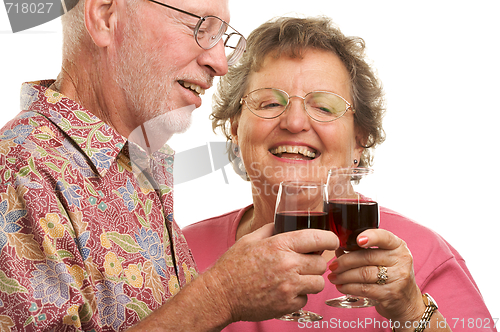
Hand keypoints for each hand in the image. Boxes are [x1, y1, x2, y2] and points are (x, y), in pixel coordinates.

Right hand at [206, 223, 338, 322]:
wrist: (221, 294)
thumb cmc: (233, 266)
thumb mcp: (250, 239)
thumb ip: (271, 229)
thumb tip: (285, 223)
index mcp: (280, 245)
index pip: (318, 238)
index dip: (330, 239)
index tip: (332, 241)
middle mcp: (288, 265)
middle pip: (321, 263)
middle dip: (315, 262)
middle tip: (304, 263)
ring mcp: (289, 287)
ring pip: (318, 282)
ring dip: (311, 280)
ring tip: (296, 278)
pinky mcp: (287, 304)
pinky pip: (306, 298)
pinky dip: (299, 295)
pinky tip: (285, 290)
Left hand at [328, 229, 424, 322]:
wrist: (407, 301)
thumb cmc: (390, 274)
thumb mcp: (384, 258)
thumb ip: (364, 250)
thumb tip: (338, 249)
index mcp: (398, 246)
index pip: (384, 237)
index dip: (370, 237)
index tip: (357, 240)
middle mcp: (401, 260)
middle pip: (367, 257)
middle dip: (345, 261)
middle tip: (333, 265)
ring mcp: (398, 277)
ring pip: (364, 274)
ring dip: (344, 276)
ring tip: (334, 277)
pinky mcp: (391, 294)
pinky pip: (365, 289)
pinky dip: (349, 287)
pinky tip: (341, 286)